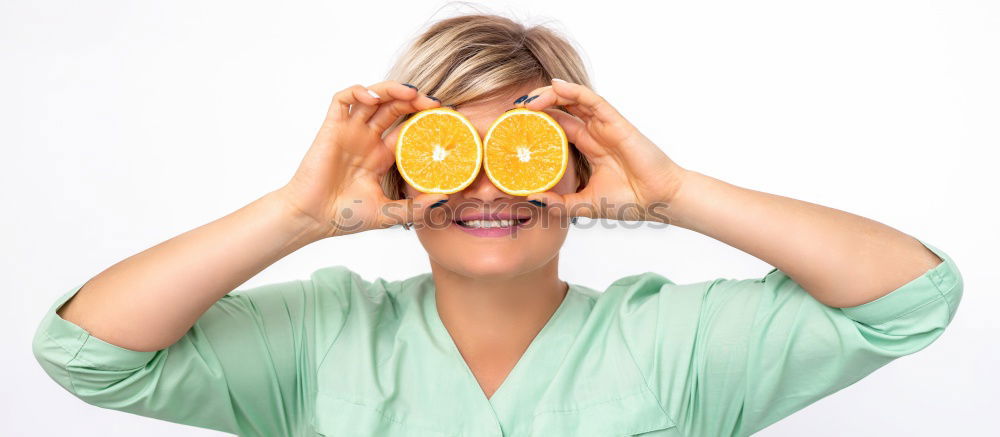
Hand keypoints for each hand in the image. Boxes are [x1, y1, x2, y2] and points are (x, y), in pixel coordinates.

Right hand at [276, 81, 446, 237]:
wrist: (313, 218)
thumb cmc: (346, 217)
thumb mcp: (390, 214)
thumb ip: (416, 207)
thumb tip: (445, 197)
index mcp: (381, 156)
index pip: (407, 127)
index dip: (423, 120)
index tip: (444, 120)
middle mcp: (367, 139)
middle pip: (393, 107)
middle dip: (414, 100)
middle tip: (434, 104)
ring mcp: (350, 131)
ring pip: (372, 97)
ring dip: (391, 89)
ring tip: (411, 94)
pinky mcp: (332, 127)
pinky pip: (343, 99)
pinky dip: (358, 91)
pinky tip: (373, 97)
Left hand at [518, 78, 687, 223]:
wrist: (658, 200)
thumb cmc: (628, 201)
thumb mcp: (583, 205)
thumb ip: (558, 202)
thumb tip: (530, 197)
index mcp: (586, 148)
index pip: (554, 128)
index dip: (533, 125)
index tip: (510, 128)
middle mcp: (593, 132)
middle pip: (559, 111)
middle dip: (534, 108)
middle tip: (511, 112)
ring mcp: (603, 125)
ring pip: (571, 100)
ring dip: (548, 96)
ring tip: (525, 100)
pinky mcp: (615, 121)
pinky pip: (591, 99)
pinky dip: (572, 90)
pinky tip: (554, 87)